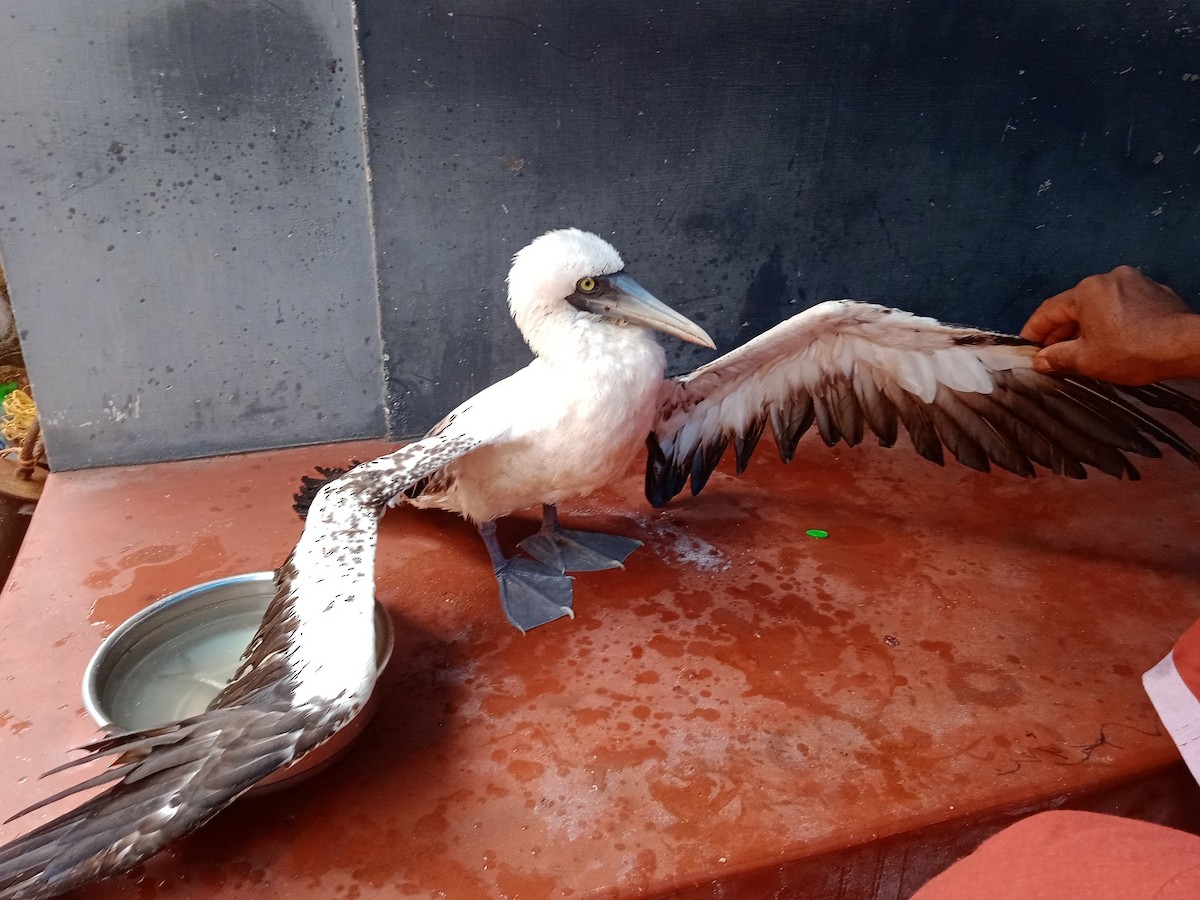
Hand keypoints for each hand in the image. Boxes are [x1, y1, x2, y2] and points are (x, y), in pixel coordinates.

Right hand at [1020, 266, 1199, 384]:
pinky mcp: (1154, 291)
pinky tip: (1112, 339)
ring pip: (1099, 305)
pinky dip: (1111, 320)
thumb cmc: (1131, 350)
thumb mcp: (1087, 360)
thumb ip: (1057, 357)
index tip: (1026, 348)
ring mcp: (1134, 281)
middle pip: (1074, 306)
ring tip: (1081, 349)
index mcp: (1086, 290)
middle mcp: (1108, 278)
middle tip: (1051, 353)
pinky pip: (1122, 305)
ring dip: (1086, 325)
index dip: (1033, 331)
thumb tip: (1039, 360)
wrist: (1185, 346)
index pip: (1049, 311)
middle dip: (1061, 331)